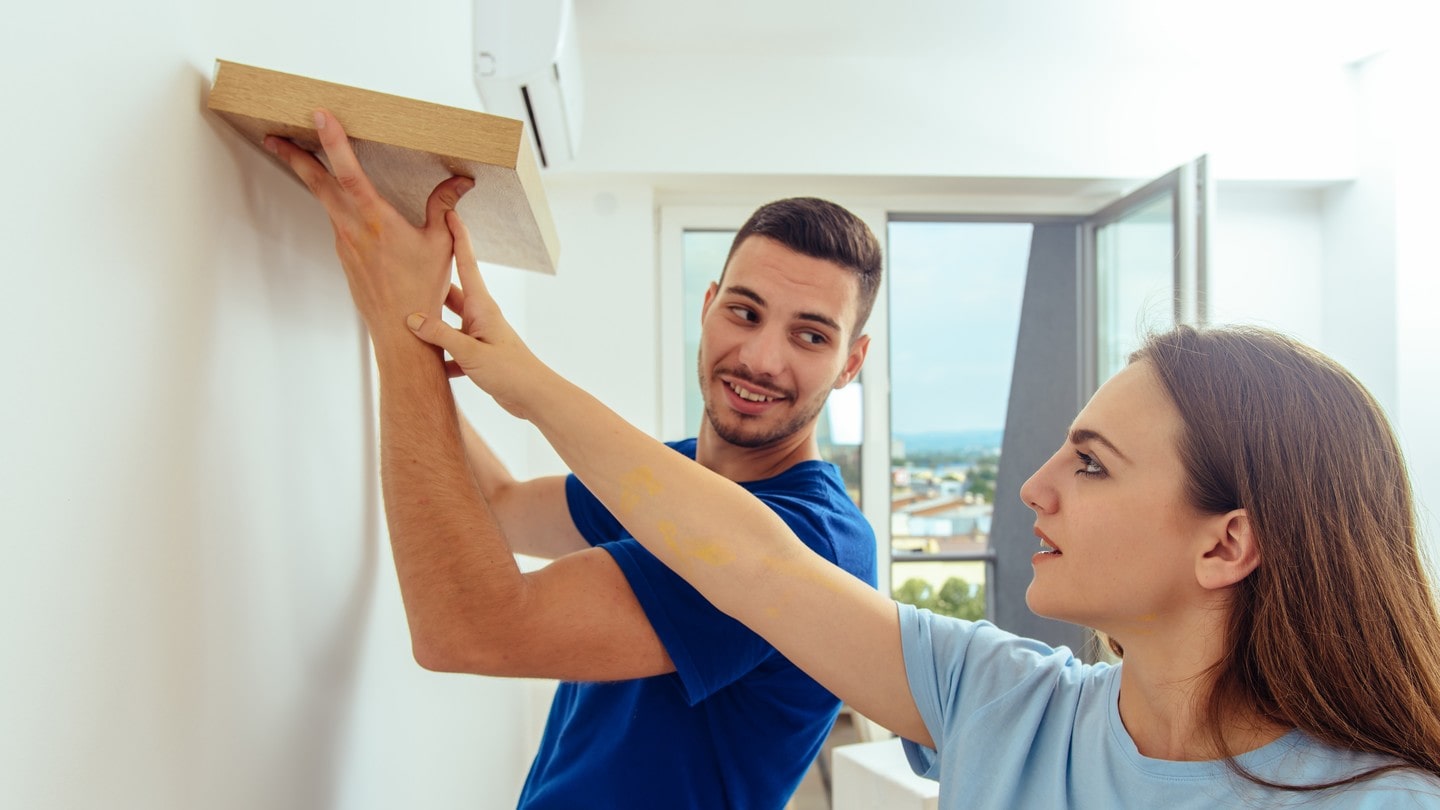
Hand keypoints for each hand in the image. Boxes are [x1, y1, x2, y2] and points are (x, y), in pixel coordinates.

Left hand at [264, 109, 472, 340]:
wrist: (400, 330)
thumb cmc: (421, 290)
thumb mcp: (441, 244)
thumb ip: (444, 207)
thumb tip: (460, 181)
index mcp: (376, 220)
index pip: (349, 172)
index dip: (333, 141)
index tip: (320, 116)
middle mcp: (353, 228)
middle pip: (317, 183)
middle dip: (294, 156)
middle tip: (275, 136)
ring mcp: (344, 243)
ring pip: (324, 201)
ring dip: (312, 177)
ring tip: (301, 157)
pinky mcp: (344, 255)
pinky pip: (336, 220)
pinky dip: (333, 203)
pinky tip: (342, 201)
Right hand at [408, 212, 546, 419]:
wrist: (535, 398)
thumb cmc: (510, 372)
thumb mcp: (471, 353)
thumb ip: (441, 335)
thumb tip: (412, 319)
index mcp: (482, 307)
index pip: (467, 263)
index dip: (458, 237)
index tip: (449, 213)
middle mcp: (480, 317)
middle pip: (450, 292)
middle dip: (431, 280)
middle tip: (409, 265)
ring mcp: (479, 336)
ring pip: (447, 322)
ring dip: (429, 321)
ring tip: (403, 315)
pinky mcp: (478, 357)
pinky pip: (452, 350)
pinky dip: (438, 355)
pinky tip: (422, 363)